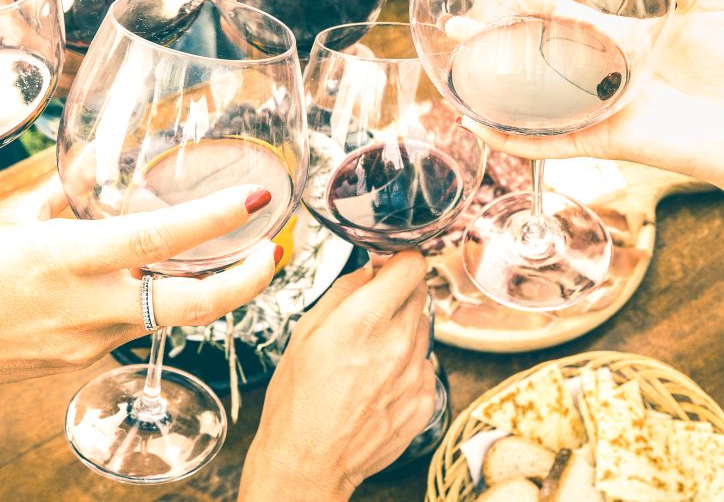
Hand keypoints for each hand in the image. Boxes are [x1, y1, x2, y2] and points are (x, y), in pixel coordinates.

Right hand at [0, 176, 280, 412]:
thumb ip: (57, 194)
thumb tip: (95, 166)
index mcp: (64, 259)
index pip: (159, 240)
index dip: (215, 220)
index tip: (257, 202)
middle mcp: (84, 308)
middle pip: (192, 306)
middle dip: (246, 282)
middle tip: (274, 250)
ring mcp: (82, 344)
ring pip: (163, 317)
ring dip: (195, 288)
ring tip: (213, 251)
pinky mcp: (73, 363)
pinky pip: (125, 330)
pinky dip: (143, 302)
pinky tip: (135, 278)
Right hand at [240, 252, 434, 500]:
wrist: (307, 462)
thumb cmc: (297, 402)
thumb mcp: (304, 332)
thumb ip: (342, 292)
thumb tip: (368, 270)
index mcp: (364, 320)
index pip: (411, 264)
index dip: (397, 260)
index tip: (386, 266)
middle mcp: (398, 344)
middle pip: (420, 293)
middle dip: (398, 293)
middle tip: (370, 311)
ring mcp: (416, 374)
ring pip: (424, 328)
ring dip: (403, 329)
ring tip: (370, 353)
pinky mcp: (425, 401)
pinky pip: (426, 365)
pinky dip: (408, 365)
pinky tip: (380, 380)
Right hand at [460, 0, 723, 191]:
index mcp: (618, 35)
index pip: (560, 12)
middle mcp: (600, 70)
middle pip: (534, 52)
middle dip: (491, 38)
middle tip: (449, 24)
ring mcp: (599, 107)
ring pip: (534, 98)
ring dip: (492, 89)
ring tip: (454, 74)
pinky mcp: (606, 139)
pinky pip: (553, 142)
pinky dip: (518, 140)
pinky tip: (482, 130)